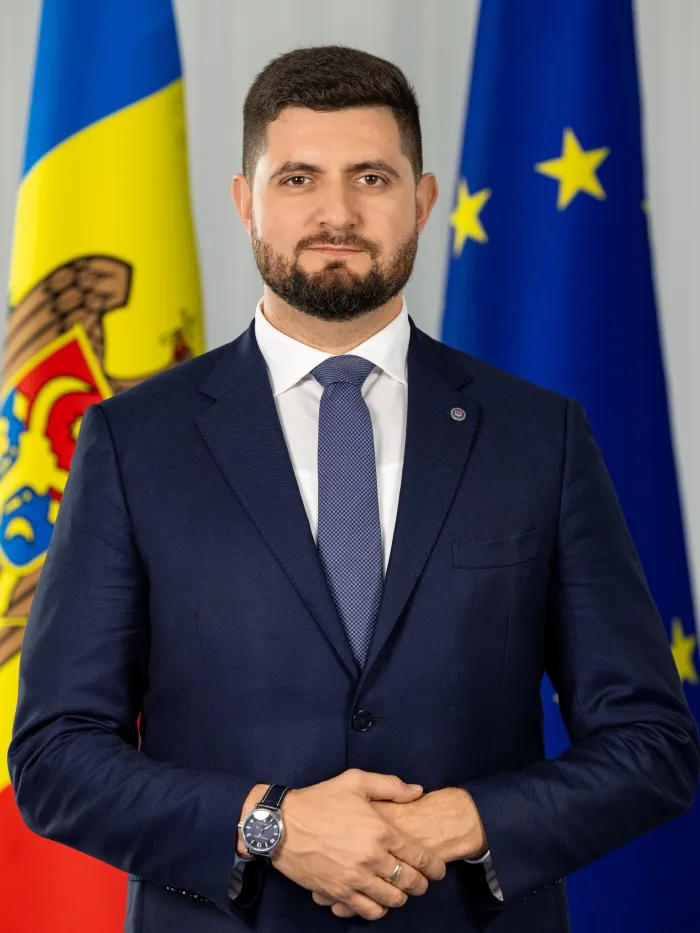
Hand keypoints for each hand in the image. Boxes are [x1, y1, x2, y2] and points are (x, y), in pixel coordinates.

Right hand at [270, 769, 446, 920]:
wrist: (282, 824)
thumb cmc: (319, 800)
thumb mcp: (355, 781)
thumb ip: (390, 786)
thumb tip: (417, 792)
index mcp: (380, 831)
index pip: (419, 857)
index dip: (434, 867)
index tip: (438, 870)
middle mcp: (371, 858)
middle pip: (409, 883)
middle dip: (421, 884)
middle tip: (421, 882)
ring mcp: (354, 879)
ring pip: (391, 900)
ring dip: (400, 897)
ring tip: (399, 890)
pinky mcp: (338, 893)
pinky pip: (367, 911)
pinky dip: (377, 909)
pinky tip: (377, 899)